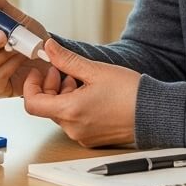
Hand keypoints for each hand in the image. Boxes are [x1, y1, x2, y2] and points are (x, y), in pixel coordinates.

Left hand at [23, 39, 139, 147]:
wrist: (154, 113)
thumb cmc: (130, 93)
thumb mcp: (95, 70)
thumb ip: (67, 60)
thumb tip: (49, 48)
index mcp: (71, 112)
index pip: (32, 104)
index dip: (31, 86)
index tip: (39, 72)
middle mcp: (73, 128)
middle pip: (48, 107)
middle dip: (52, 86)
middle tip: (65, 70)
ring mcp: (83, 136)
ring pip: (62, 113)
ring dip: (65, 95)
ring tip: (82, 80)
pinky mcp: (93, 138)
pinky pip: (75, 121)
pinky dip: (76, 106)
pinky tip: (92, 94)